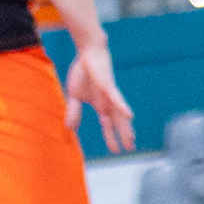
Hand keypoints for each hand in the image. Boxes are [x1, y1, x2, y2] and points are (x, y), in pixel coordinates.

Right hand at [64, 39, 135, 155]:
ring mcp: (110, 95)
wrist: (88, 53)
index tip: (116, 151)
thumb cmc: (83, 73)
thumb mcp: (75, 96)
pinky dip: (122, 107)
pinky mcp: (108, 86)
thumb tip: (71, 129)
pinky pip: (116, 98)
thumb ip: (74, 112)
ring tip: (132, 140)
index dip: (112, 138)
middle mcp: (108, 102)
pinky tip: (129, 116)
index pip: (108, 125)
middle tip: (131, 149)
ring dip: (126, 127)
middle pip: (118, 123)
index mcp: (101, 105)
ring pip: (120, 114)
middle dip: (124, 136)